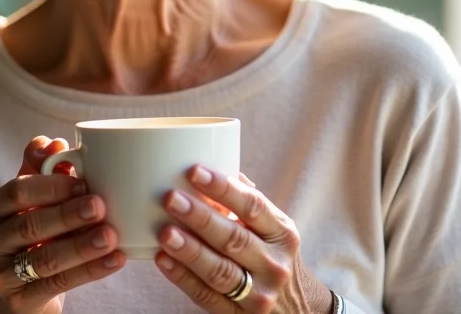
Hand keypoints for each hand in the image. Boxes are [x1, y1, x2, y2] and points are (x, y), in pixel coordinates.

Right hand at [0, 136, 125, 313]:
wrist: (15, 291)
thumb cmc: (27, 231)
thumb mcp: (28, 199)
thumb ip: (38, 167)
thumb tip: (53, 143)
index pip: (16, 193)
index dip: (51, 186)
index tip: (83, 182)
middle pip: (29, 226)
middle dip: (67, 215)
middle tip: (100, 205)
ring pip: (44, 258)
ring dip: (82, 246)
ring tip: (111, 235)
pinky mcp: (19, 302)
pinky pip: (58, 284)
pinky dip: (90, 270)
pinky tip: (115, 259)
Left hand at [155, 166, 332, 312]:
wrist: (298, 309)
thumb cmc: (272, 253)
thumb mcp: (272, 227)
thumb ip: (246, 199)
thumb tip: (216, 161)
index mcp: (282, 233)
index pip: (252, 206)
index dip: (223, 188)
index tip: (194, 170)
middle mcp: (274, 264)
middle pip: (234, 238)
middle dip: (200, 217)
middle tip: (171, 198)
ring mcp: (258, 294)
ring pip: (219, 271)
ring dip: (189, 250)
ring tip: (165, 231)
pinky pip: (206, 296)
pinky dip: (182, 277)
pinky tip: (162, 259)